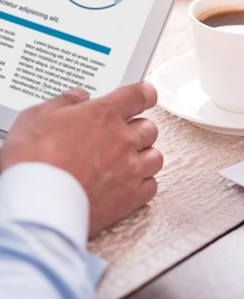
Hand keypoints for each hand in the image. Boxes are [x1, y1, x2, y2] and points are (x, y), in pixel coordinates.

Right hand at [0, 82, 162, 236]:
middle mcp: (123, 140)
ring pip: (155, 156)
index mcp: (104, 115)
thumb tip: (78, 97)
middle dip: (136, 129)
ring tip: (127, 160)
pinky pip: (152, 185)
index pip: (139, 96)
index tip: (146, 95)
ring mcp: (131, 169)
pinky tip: (129, 183)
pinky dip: (143, 183)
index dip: (144, 93)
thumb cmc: (33, 162)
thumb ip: (63, 103)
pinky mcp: (131, 197)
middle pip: (149, 128)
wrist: (37, 205)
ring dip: (144, 156)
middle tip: (121, 135)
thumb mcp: (36, 117)